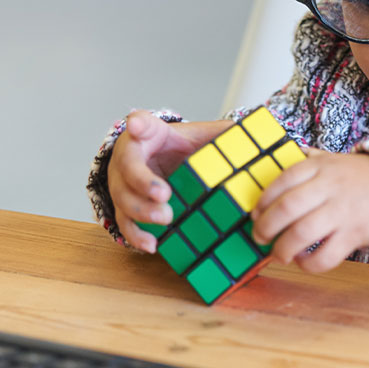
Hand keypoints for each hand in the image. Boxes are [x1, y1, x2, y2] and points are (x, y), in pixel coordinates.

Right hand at [107, 111, 231, 252]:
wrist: (160, 165)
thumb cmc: (177, 148)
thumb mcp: (197, 136)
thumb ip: (217, 134)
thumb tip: (246, 134)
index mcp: (148, 133)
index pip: (140, 123)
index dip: (138, 125)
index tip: (136, 125)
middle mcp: (128, 158)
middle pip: (127, 168)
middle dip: (144, 183)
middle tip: (164, 196)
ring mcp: (121, 185)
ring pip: (123, 199)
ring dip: (142, 212)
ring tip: (164, 220)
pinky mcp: (124, 209)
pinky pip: (125, 224)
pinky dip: (136, 235)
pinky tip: (152, 244)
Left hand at [250, 150, 368, 272]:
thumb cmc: (362, 176)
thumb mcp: (335, 159)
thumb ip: (309, 160)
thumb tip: (280, 159)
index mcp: (321, 167)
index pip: (283, 179)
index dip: (263, 199)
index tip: (254, 213)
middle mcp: (330, 187)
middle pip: (288, 207)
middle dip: (266, 226)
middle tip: (259, 236)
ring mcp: (343, 211)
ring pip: (303, 233)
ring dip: (283, 248)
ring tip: (279, 253)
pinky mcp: (356, 233)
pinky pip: (326, 255)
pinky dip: (309, 263)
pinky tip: (304, 260)